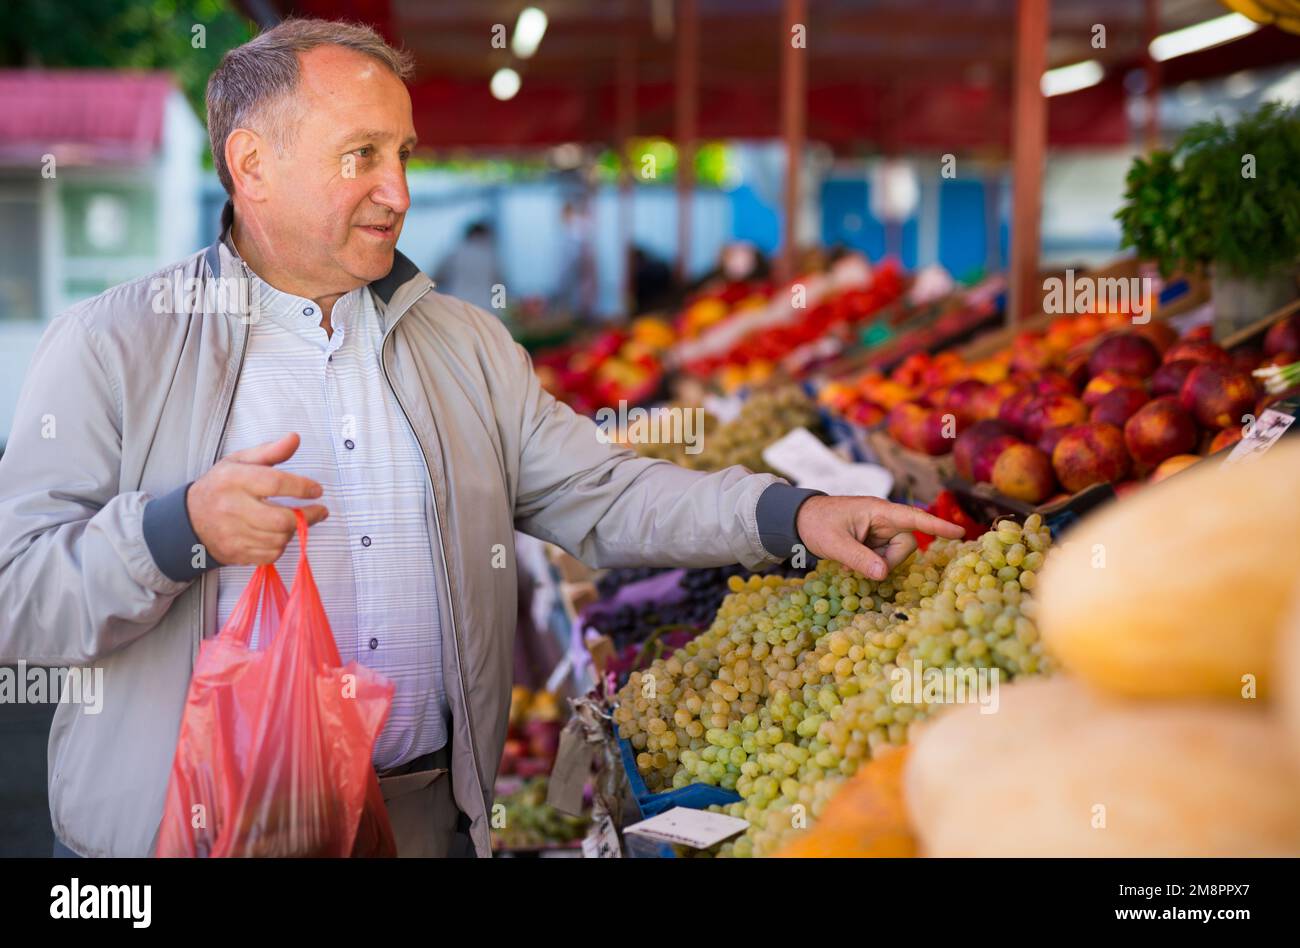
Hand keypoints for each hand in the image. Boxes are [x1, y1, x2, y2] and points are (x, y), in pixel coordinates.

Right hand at [186, 433, 327, 565]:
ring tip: (297, 520)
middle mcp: (232, 508)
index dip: (301, 488)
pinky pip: (271, 554)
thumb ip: (270, 451)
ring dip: (294, 530)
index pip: (274, 483)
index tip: (316, 490)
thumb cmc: (219, 487)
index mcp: (234, 480)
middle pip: (280, 519)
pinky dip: (282, 545)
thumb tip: (295, 438)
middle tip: (319, 511)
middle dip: (307, 516)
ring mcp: (233, 533)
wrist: (189, 520)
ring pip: (278, 538)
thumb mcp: (239, 462)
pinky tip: (280, 534)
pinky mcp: (236, 552)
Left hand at [794, 495, 964, 580]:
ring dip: (877, 564)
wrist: (798, 520)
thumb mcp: (834, 543)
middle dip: (889, 560)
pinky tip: (850, 561)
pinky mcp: (874, 541)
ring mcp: (880, 531)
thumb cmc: (816, 523)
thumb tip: (883, 574)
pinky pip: (883, 558)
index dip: (937, 525)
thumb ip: (859, 558)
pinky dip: (870, 564)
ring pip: (895, 554)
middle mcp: (884, 519)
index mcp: (878, 510)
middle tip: (862, 566)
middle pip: (907, 544)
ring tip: (849, 561)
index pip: (914, 517)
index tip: (959, 533)